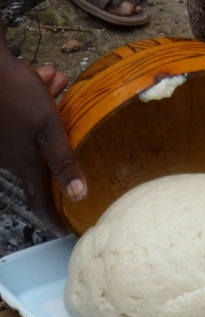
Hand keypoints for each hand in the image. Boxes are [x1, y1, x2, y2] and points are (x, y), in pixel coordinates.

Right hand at [0, 61, 86, 236]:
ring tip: (53, 84)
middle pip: (41, 159)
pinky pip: (23, 117)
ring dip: (50, 110)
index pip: (39, 200)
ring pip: (34, 131)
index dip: (52, 218)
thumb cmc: (16, 96)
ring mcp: (2, 138)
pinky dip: (39, 100)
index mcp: (24, 163)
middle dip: (58, 145)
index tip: (64, 232)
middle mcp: (9, 156)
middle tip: (70, 125)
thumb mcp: (49, 128)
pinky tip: (47, 78)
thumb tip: (79, 195)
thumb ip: (63, 161)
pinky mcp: (0, 120)